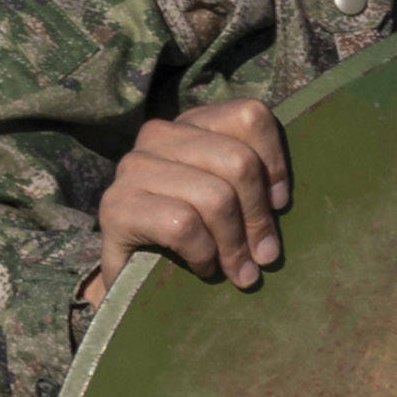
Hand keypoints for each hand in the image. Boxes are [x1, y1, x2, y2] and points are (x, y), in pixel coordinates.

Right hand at [93, 99, 291, 292]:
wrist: (133, 279)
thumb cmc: (191, 239)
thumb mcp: (227, 200)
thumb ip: (251, 183)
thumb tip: (280, 201)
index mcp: (191, 124)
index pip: (249, 116)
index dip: (274, 163)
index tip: (279, 205)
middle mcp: (158, 135)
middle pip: (238, 162)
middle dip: (258, 218)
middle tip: (264, 256)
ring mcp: (133, 167)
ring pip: (215, 197)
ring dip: (234, 245)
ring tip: (238, 271)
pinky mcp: (116, 205)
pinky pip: (183, 225)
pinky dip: (202, 253)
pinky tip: (201, 267)